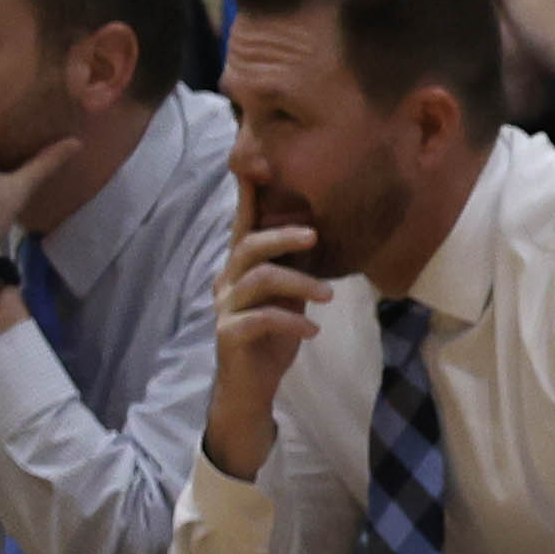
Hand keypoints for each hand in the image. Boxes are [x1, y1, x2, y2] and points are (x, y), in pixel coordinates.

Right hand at [204, 218, 325, 479]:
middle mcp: (227, 282)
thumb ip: (295, 270)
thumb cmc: (271, 338)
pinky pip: (259, 320)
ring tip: (328, 296)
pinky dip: (290, 323)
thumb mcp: (288, 299)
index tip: (256, 165)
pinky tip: (312, 332)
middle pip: (248, 247)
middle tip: (315, 236)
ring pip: (257, 281)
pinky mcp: (229, 335)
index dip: (247, 197)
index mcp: (241, 269)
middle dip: (282, 237)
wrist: (251, 388)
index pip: (243, 227)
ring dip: (298, 284)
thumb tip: (319, 239)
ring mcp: (226, 308)